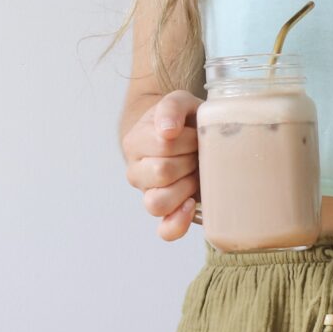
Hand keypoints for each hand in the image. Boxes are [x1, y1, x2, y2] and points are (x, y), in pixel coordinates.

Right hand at [121, 90, 203, 240]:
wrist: (185, 137)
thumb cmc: (183, 120)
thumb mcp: (179, 102)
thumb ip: (172, 107)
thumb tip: (168, 131)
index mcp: (135, 142)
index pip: (164, 145)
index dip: (188, 140)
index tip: (195, 133)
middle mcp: (136, 171)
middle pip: (163, 172)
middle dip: (190, 160)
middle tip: (197, 151)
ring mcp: (149, 194)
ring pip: (158, 203)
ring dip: (185, 187)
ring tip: (196, 173)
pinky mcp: (167, 213)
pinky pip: (166, 229)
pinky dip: (178, 223)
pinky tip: (191, 206)